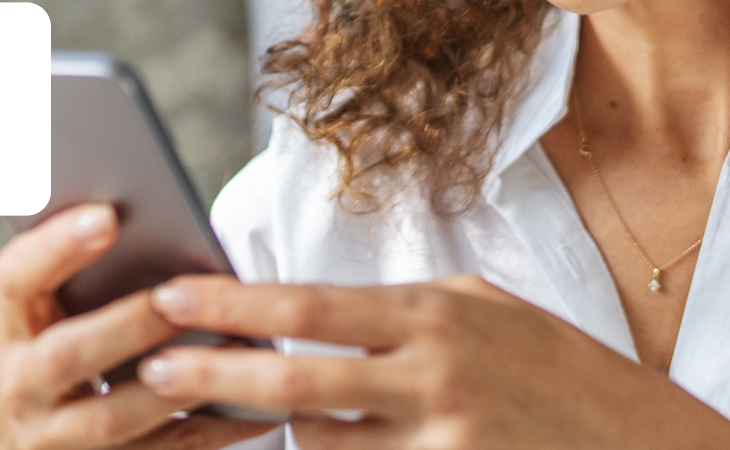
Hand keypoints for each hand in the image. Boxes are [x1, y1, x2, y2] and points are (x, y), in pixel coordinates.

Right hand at [0, 204, 278, 449]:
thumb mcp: (45, 323)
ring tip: (236, 349)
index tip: (108, 214)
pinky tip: (254, 408)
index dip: (56, 246)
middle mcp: (22, 386)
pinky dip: (211, 429)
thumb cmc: (48, 365)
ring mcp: (55, 439)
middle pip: (65, 355)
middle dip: (128, 323)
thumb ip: (80, 280)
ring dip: (180, 381)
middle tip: (178, 296)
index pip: (15, 279)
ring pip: (115, 416)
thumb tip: (150, 224)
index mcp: (13, 329)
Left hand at [139, 275, 729, 449]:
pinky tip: (339, 449)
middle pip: (295, 377)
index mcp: (442, 313)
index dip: (235, 302)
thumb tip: (333, 315)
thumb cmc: (577, 383)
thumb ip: (418, 314)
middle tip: (153, 366)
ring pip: (321, 444)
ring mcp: (446, 438)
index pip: (313, 305)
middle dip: (215, 373)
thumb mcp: (501, 319)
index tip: (173, 295)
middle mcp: (438, 372)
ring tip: (256, 417)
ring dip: (291, 436)